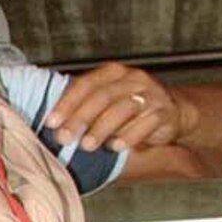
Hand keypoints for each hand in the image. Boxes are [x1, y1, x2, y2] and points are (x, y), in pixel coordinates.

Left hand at [44, 62, 198, 153]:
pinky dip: (130, 135)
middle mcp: (132, 79)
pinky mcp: (165, 112)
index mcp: (112, 74)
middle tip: (64, 137)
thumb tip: (50, 126)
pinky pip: (147, 122)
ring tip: (87, 145)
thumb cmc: (128, 108)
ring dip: (102, 128)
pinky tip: (116, 147)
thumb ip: (81, 107)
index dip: (67, 103)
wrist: (171, 110)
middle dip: (80, 118)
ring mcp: (151, 94)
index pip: (86, 85)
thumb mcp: (105, 102)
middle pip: (102, 96)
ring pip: (123, 109)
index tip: (51, 122)